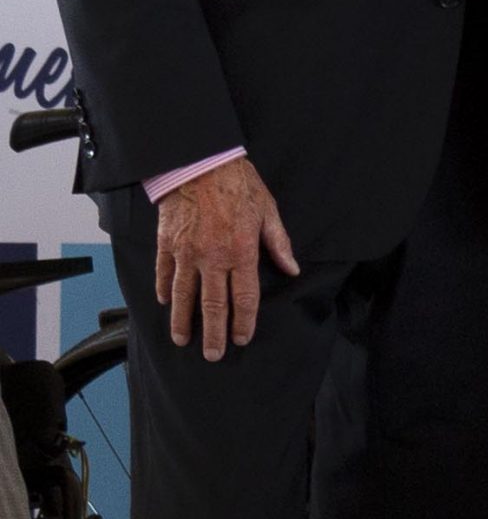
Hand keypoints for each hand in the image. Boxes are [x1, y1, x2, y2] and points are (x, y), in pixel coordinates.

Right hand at [155, 156, 298, 361]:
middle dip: (214, 333)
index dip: (244, 321)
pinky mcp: (167, 245)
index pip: (244, 297)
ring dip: (182, 321)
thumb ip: (278, 243)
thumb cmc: (240, 185)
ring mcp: (186, 254)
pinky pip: (163, 274)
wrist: (201, 163)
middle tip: (213, 355)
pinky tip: (165, 303)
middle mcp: (212, 258)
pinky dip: (164, 291)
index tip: (242, 339)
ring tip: (183, 340)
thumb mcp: (268, 210)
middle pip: (213, 305)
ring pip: (183, 297)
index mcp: (241, 251)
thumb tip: (292, 269)